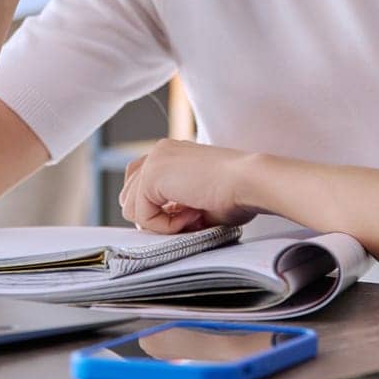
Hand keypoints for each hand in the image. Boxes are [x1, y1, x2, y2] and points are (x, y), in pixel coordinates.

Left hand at [118, 139, 259, 233]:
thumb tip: (158, 225)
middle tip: (189, 218)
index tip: (188, 216)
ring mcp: (153, 161)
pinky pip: (142, 215)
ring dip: (160, 222)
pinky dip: (165, 226)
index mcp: (170, 154)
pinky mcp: (152, 175)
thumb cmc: (237, 192)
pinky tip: (192, 216)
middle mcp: (159, 152)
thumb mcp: (198, 198)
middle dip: (154, 216)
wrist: (250, 181)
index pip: (139, 183)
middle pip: (129, 196)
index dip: (157, 209)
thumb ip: (174, 206)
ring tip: (192, 216)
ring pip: (132, 208)